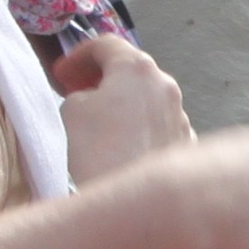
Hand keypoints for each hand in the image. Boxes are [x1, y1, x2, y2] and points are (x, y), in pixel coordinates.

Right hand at [51, 32, 193, 186]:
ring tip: (100, 122)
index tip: (62, 75)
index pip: (106, 45)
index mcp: (138, 68)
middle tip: (78, 92)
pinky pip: (158, 127)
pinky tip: (124, 146)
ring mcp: (182, 116)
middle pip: (132, 71)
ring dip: (124, 104)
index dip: (78, 56)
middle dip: (103, 78)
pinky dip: (140, 128)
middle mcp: (167, 86)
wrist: (134, 203)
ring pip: (148, 101)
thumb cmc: (97, 150)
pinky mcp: (186, 146)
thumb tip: (95, 100)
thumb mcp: (71, 110)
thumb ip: (81, 93)